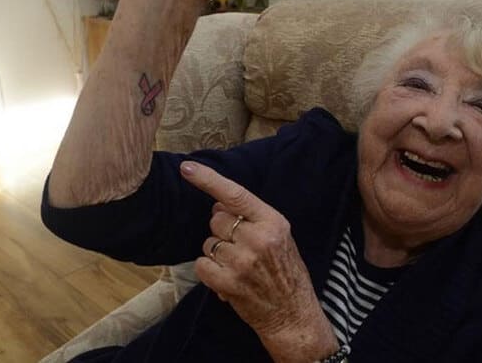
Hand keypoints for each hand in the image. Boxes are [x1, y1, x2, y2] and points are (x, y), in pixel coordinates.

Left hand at [181, 161, 337, 361]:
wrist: (294, 313)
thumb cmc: (286, 270)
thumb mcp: (279, 234)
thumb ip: (252, 216)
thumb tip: (218, 202)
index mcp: (272, 221)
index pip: (235, 194)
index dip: (208, 179)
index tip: (187, 167)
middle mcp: (257, 238)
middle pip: (216, 218)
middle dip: (221, 229)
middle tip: (239, 245)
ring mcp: (242, 262)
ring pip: (208, 242)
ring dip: (216, 252)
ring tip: (237, 264)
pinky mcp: (229, 283)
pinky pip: (201, 264)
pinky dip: (208, 270)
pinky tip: (225, 277)